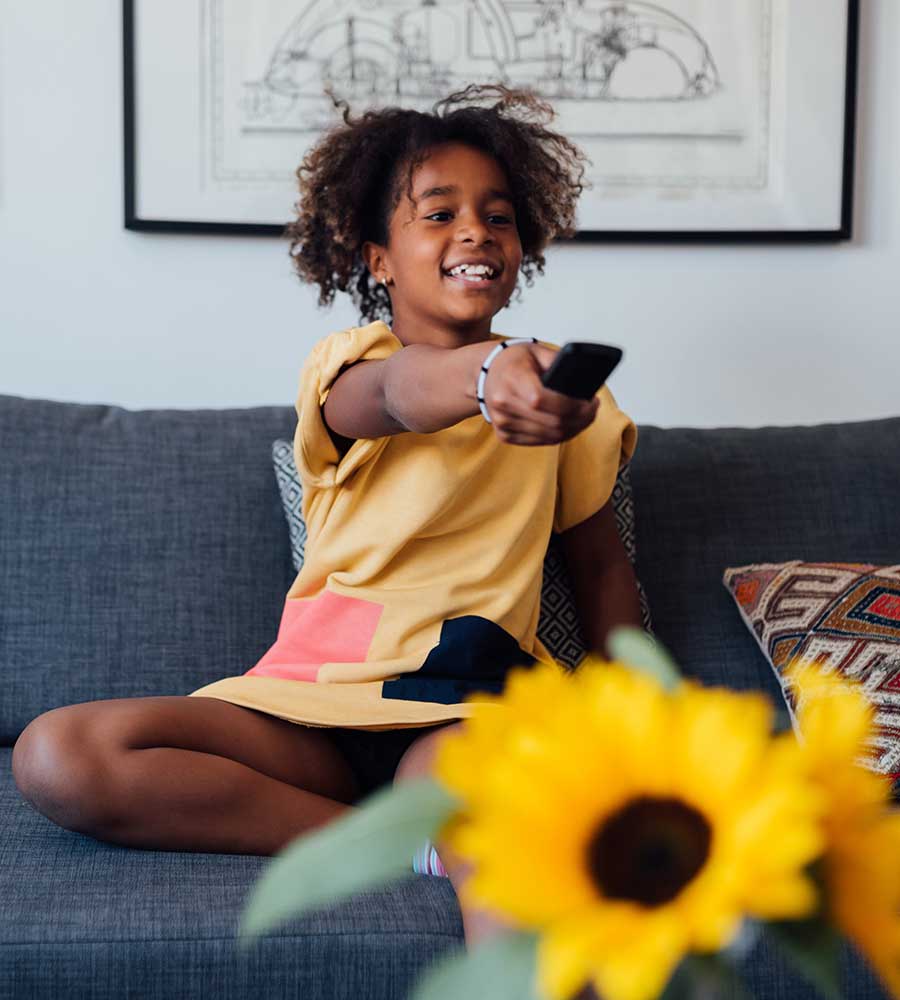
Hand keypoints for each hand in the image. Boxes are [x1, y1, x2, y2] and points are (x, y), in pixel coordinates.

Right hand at [482, 343, 599, 445]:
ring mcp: (502, 422)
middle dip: (581, 418)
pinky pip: (541, 442)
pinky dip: (559, 435)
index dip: (571, 405)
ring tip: (585, 416)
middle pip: (552, 422)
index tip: (589, 401)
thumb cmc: (515, 362)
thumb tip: (584, 378)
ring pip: (550, 436)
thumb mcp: (537, 350)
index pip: (541, 399)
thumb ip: (558, 362)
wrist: (487, 374)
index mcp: (511, 377)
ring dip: (574, 428)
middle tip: (593, 408)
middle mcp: (503, 403)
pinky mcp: (504, 435)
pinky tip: (569, 424)